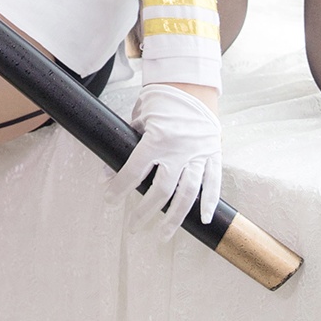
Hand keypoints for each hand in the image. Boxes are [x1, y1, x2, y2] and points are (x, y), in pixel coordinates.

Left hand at [113, 82, 223, 236]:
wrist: (192, 86)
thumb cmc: (162, 101)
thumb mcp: (138, 117)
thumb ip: (126, 144)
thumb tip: (106, 173)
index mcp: (158, 138)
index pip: (134, 171)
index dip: (119, 188)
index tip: (109, 200)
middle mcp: (179, 150)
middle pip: (161, 190)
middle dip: (144, 212)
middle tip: (133, 226)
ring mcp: (199, 154)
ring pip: (187, 193)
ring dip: (175, 218)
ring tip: (162, 234)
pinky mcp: (213, 155)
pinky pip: (214, 183)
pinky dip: (210, 202)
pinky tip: (205, 220)